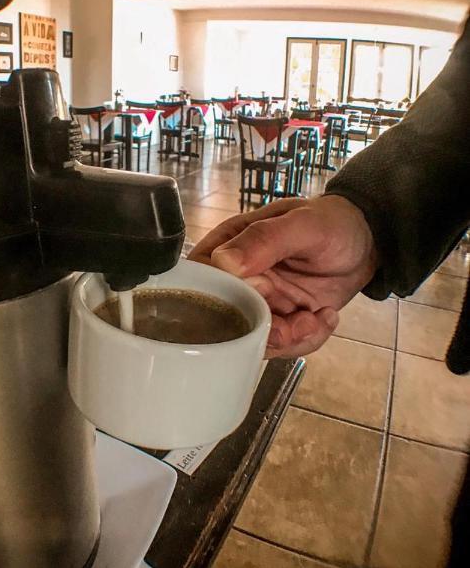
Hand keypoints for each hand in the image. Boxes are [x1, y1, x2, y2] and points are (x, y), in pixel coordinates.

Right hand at [188, 196, 378, 357]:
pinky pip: (280, 346)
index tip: (262, 294)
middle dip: (263, 329)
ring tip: (318, 318)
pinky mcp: (279, 323)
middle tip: (299, 322)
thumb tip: (223, 262)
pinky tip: (325, 317)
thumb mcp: (302, 224)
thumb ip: (264, 239)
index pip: (200, 280)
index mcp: (227, 246)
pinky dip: (306, 340)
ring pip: (252, 340)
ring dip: (289, 339)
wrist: (367, 243)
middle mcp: (235, 280)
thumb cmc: (331, 222)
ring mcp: (257, 304)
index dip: (222, 297)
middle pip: (226, 320)